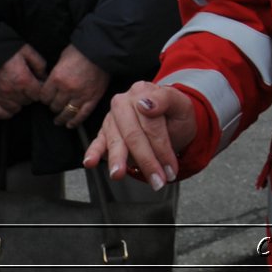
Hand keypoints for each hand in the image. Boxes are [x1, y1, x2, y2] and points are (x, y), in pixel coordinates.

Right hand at [0, 44, 46, 119]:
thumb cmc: (4, 50)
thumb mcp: (26, 50)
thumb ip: (39, 63)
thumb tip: (44, 75)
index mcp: (23, 79)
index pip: (39, 94)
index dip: (40, 89)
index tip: (38, 84)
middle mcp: (12, 91)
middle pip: (28, 101)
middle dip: (30, 94)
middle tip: (27, 87)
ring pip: (16, 109)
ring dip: (19, 102)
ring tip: (18, 93)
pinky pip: (0, 114)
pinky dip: (6, 111)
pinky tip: (9, 104)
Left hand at [38, 45, 109, 127]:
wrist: (101, 49)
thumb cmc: (81, 50)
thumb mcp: (61, 59)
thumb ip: (55, 73)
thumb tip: (50, 83)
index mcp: (57, 78)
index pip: (44, 97)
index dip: (44, 98)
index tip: (46, 98)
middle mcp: (67, 89)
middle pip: (54, 106)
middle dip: (53, 106)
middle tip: (54, 106)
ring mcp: (81, 95)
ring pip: (66, 113)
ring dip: (61, 118)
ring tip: (59, 120)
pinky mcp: (93, 98)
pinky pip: (82, 115)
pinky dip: (75, 121)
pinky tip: (70, 124)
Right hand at [82, 82, 197, 190]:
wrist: (171, 120)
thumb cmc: (175, 114)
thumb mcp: (181, 105)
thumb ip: (166, 99)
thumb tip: (145, 103)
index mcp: (143, 91)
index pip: (150, 123)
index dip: (162, 148)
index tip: (171, 168)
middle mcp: (124, 102)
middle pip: (133, 134)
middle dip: (146, 160)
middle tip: (157, 180)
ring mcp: (112, 118)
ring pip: (116, 141)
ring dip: (118, 160)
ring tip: (119, 174)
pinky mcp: (104, 132)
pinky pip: (98, 142)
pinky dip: (93, 152)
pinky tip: (90, 161)